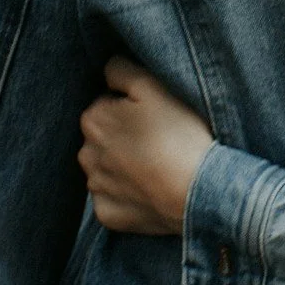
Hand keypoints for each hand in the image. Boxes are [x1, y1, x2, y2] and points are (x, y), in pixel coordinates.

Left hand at [79, 56, 214, 235]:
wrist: (198, 191)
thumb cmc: (179, 133)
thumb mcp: (153, 86)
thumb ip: (121, 70)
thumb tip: (108, 71)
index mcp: (93, 119)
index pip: (108, 104)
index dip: (132, 107)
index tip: (155, 116)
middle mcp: (86, 154)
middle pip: (105, 137)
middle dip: (125, 136)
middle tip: (160, 139)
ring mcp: (96, 187)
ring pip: (108, 168)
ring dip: (125, 165)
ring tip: (158, 164)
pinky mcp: (108, 214)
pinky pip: (113, 200)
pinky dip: (128, 195)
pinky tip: (150, 189)